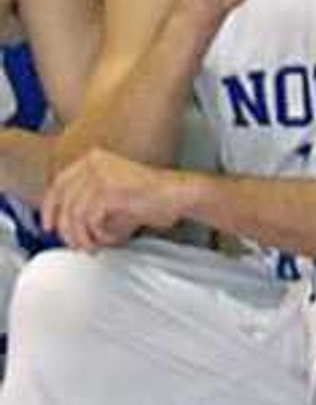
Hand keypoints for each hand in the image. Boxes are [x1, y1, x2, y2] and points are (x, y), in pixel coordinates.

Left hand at [43, 146, 185, 253]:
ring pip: (75, 214)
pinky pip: (90, 220)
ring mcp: (102, 174)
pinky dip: (98, 234)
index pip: (58, 184)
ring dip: (83, 236)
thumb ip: (85, 204)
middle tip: (79, 245)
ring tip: (96, 245)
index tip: (49, 227)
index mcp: (93, 158)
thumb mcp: (110, 196)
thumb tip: (63, 227)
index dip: (49, 208)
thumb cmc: (147, 198)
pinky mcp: (111, 189)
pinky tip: (110, 237)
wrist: (177, 194)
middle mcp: (94, 162)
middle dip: (68, 229)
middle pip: (63, 201)